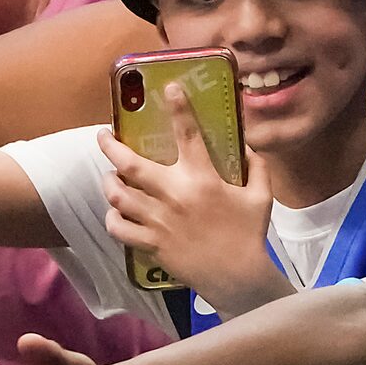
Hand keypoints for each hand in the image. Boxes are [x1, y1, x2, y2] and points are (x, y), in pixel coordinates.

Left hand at [98, 84, 283, 313]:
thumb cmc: (249, 234)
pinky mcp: (150, 242)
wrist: (237, 277)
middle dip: (110, 145)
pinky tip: (117, 211)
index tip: (170, 88)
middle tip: (103, 136)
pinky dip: (112, 217)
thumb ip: (257, 167)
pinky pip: (118, 226)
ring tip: (110, 177)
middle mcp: (174, 195)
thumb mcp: (262, 197)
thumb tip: (247, 145)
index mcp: (203, 179)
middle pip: (129, 164)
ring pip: (117, 194)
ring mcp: (158, 220)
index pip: (188, 135)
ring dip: (109, 182)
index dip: (179, 108)